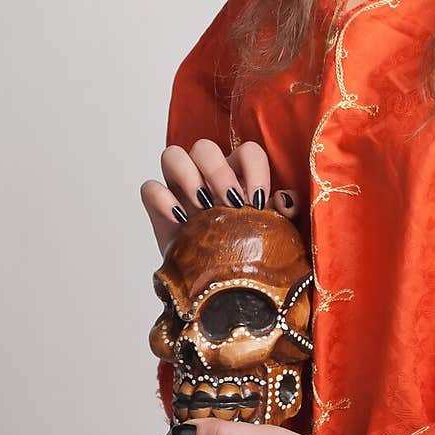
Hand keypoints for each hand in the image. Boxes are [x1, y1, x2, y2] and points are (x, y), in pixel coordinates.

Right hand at [140, 138, 300, 255]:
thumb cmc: (245, 254)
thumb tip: (284, 200)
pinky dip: (162, 199)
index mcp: (238, 174)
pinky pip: (150, 187)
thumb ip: (284, 216)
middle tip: (230, 204)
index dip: (254, 170)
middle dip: (218, 172)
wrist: (216, 287)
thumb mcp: (270, 237)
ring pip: (172, 155)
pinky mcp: (158, 207)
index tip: (258, 202)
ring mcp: (179, 188)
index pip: (247, 151)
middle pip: (205, 147)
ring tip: (203, 207)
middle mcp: (206, 174)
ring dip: (188, 176)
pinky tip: (180, 220)